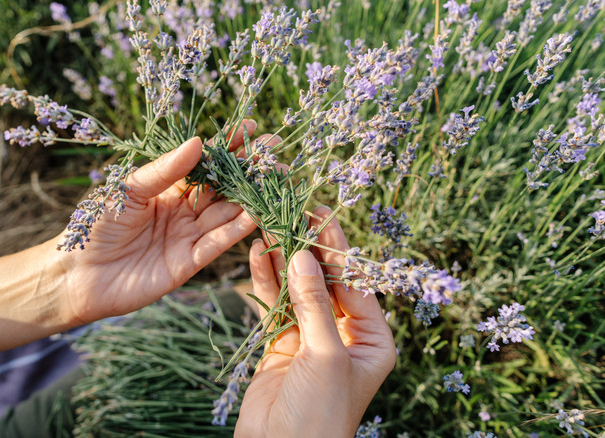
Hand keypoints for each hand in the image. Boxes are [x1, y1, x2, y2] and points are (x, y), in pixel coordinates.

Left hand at [54, 122, 259, 323]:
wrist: (77, 274)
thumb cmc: (95, 225)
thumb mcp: (128, 189)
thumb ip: (164, 170)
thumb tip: (199, 142)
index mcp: (167, 187)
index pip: (205, 163)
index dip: (228, 146)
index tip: (252, 128)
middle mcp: (182, 210)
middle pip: (223, 187)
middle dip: (250, 170)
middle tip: (276, 154)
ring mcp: (187, 236)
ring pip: (226, 213)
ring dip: (251, 198)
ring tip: (275, 180)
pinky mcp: (188, 263)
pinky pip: (217, 242)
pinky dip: (236, 229)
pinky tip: (255, 213)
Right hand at [235, 206, 396, 437]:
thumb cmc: (321, 413)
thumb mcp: (325, 356)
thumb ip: (314, 305)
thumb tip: (304, 254)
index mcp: (372, 339)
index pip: (354, 283)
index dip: (337, 248)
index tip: (321, 213)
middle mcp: (344, 335)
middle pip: (325, 281)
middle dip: (309, 248)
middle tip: (293, 210)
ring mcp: (311, 338)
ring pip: (297, 289)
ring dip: (284, 259)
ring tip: (269, 224)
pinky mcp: (282, 344)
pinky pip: (275, 306)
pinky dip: (266, 282)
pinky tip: (259, 255)